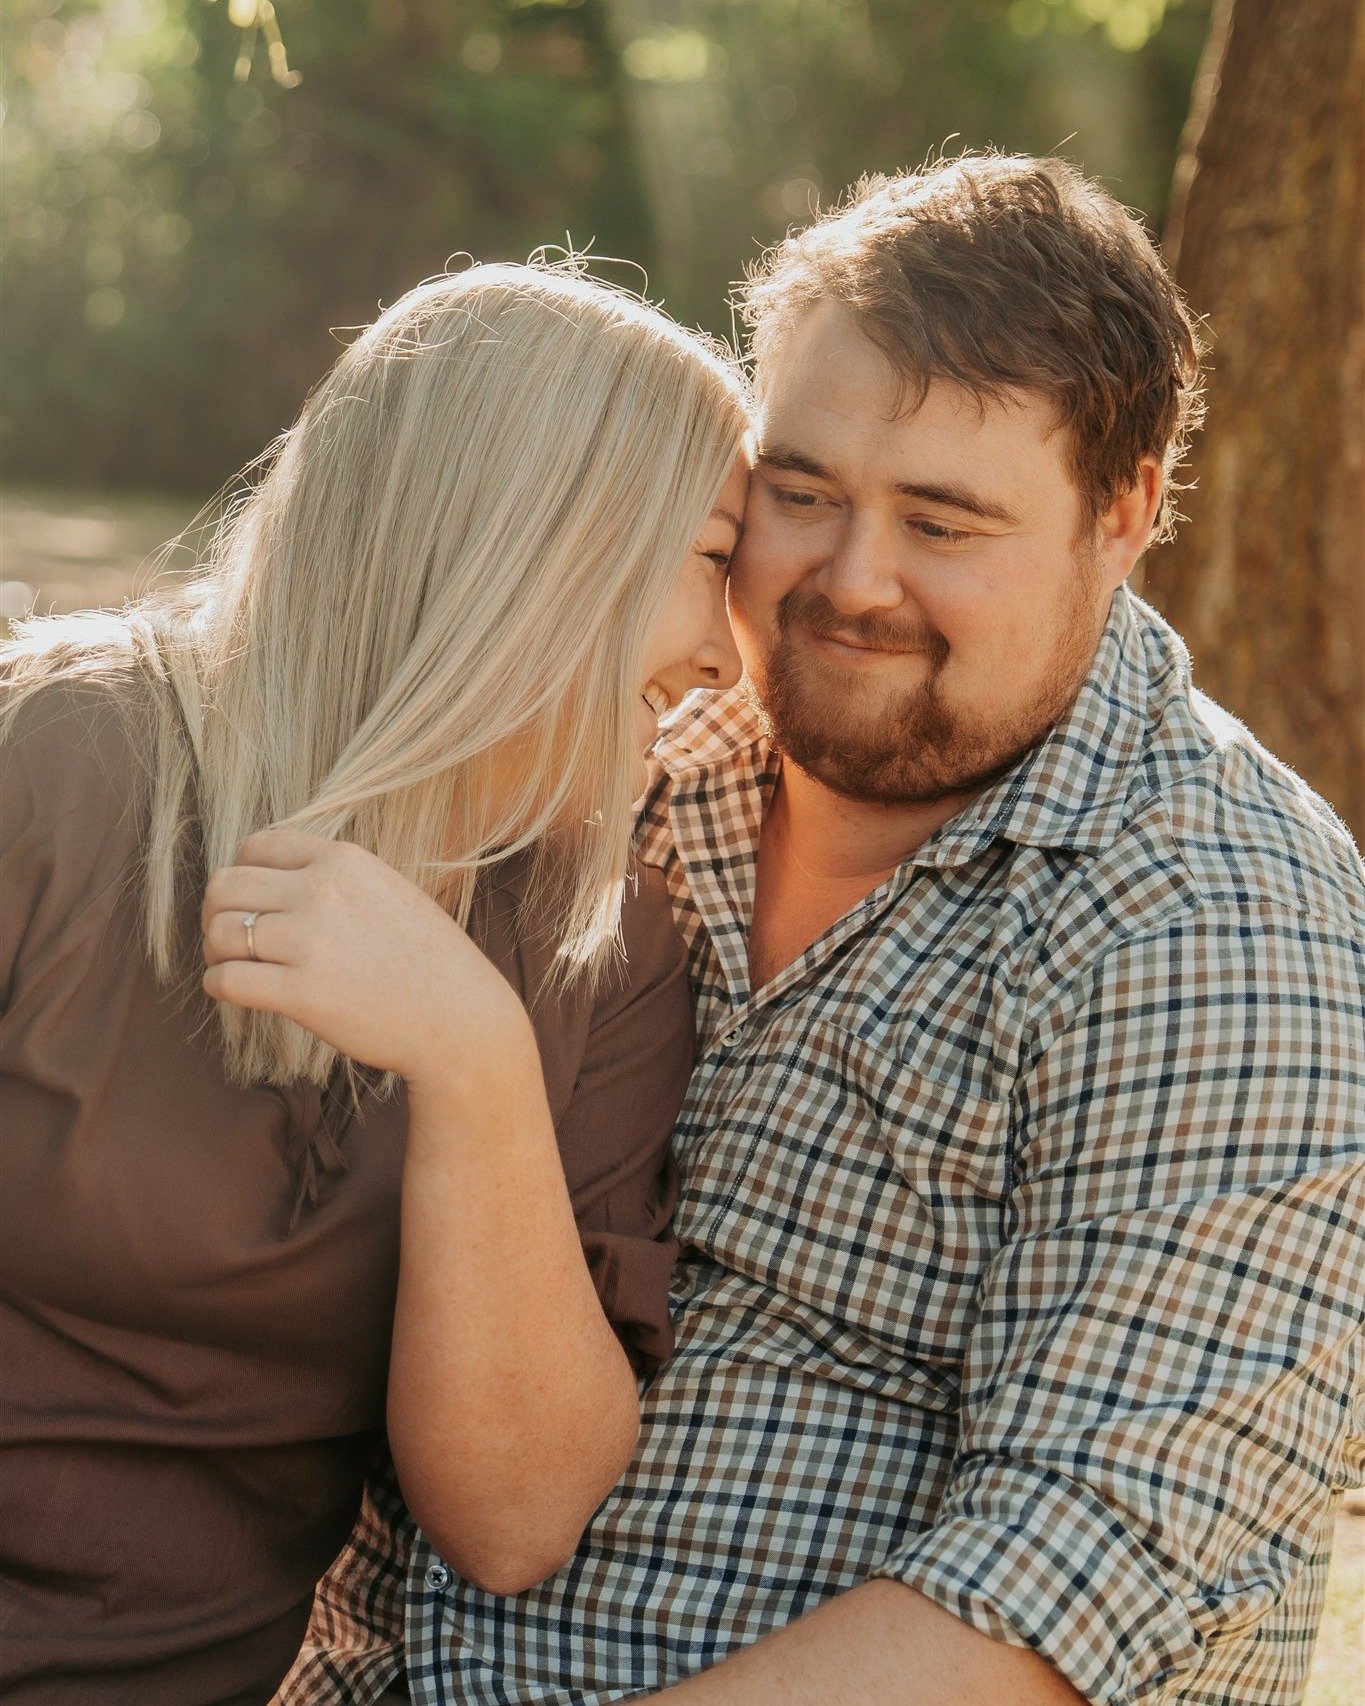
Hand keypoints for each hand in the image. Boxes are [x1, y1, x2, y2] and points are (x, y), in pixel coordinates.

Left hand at [201, 829, 534, 1088]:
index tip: (248, 900)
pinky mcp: (301, 993)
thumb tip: (271, 879)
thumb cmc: (428, 960)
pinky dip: (219, 984)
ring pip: (220, 932)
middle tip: (228, 937)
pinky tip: (234, 991)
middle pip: (225, 885)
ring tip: (232, 965)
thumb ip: (334, 877)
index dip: (240, 872)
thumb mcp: (388, 890)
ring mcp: (310, 942)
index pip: (257, 845)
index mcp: (343, 860)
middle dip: (215, 912)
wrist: (460, 1018)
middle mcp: (321, 891)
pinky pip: (227, 979)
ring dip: (215, 950)